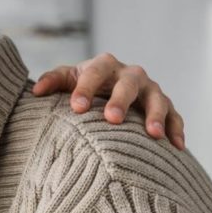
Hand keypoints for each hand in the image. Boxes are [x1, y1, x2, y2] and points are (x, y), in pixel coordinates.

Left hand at [33, 52, 185, 149]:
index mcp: (104, 66)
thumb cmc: (82, 87)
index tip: (76, 108)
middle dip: (121, 100)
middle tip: (113, 119)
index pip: (95, 72)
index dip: (86, 88)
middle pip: (129, 84)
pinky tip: (176, 147)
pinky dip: (176, 129)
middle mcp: (130, 74)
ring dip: (156, 115)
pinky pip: (174, 116)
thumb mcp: (66, 80)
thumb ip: (52, 81)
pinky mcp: (164, 106)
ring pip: (157, 99)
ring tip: (152, 135)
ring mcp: (150, 90)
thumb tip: (36, 92)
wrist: (107, 91)